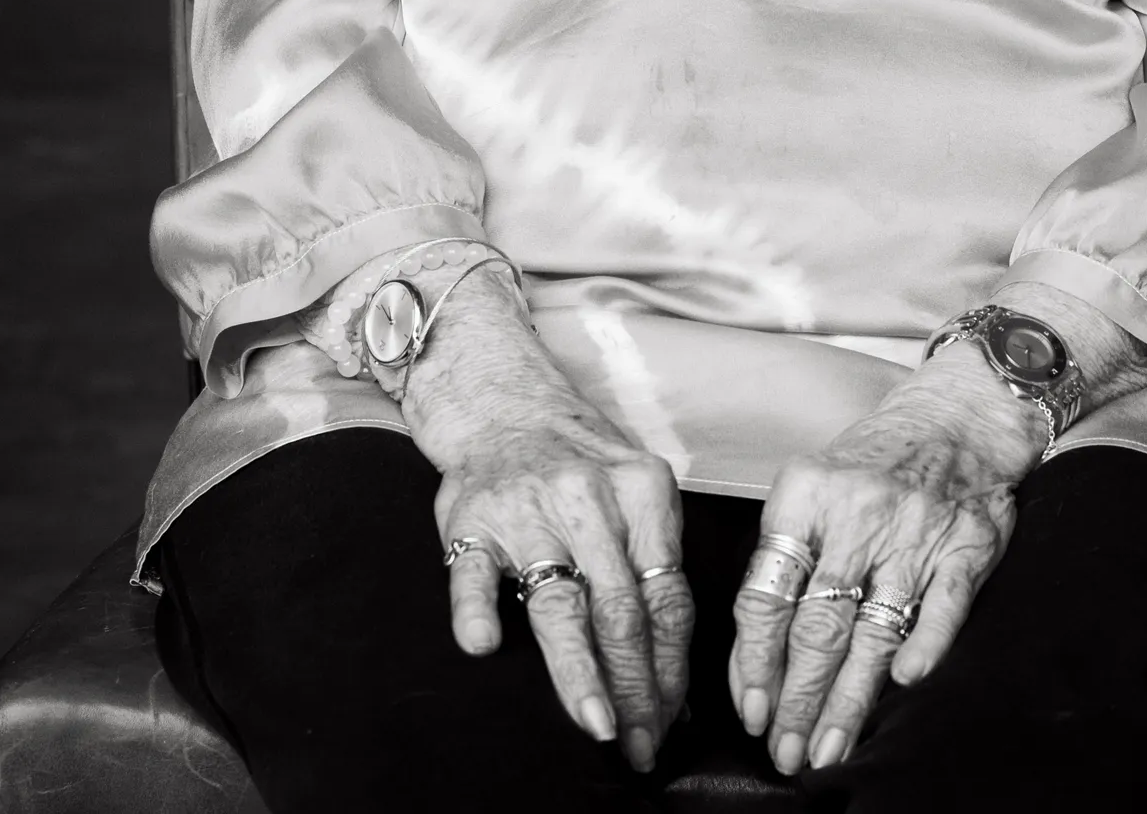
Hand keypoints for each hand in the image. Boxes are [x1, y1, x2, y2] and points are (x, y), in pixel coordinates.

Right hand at [402, 268, 692, 772]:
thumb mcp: (638, 489)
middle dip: (637, 685)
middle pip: (622, 607)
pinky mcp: (470, 520)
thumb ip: (655, 560)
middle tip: (641, 743)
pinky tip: (483, 645)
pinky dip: (478, 608)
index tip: (673, 720)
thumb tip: (675, 666)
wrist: (505, 403)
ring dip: (580, 668)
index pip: (667, 595)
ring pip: (560, 599)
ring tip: (596, 722)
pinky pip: (471, 571)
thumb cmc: (582, 462)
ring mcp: (527, 509)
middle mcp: (588, 498)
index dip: (673, 667)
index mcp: (643, 489)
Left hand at [729, 344, 1044, 775]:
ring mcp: (915, 530)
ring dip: (849, 699)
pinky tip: (905, 682)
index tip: (751, 712)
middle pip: (818, 624)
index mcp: (805, 496)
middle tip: (785, 754)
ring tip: (827, 749)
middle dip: (797, 700)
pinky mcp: (967, 544)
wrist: (955, 417)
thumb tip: (753, 660)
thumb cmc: (870, 463)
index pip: (768, 592)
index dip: (755, 662)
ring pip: (874, 628)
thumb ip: (781, 562)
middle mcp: (858, 513)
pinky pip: (945, 602)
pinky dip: (925, 642)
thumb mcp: (809, 488)